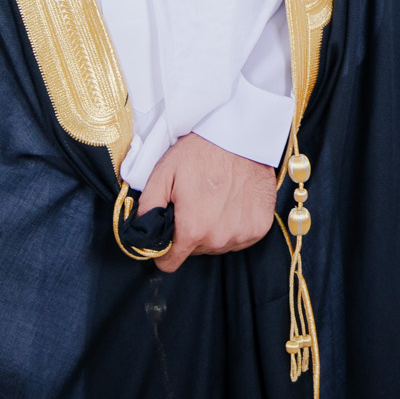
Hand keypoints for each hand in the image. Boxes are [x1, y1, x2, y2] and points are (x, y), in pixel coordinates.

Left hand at [137, 132, 277, 272]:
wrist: (240, 135)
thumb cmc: (200, 152)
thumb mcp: (164, 174)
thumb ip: (148, 208)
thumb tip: (139, 234)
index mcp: (193, 229)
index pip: (170, 263)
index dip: (164, 251)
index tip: (168, 236)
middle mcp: (219, 238)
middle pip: (196, 252)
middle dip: (191, 234)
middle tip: (195, 205)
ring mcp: (243, 234)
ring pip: (218, 245)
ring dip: (214, 230)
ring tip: (215, 201)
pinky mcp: (260, 227)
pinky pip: (240, 238)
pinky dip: (235, 225)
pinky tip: (233, 202)